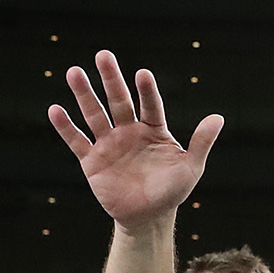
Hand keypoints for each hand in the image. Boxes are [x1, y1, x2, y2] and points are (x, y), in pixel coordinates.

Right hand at [48, 51, 222, 228]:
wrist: (147, 218)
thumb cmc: (171, 191)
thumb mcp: (191, 168)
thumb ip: (201, 142)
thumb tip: (219, 117)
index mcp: (153, 129)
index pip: (149, 105)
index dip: (146, 90)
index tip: (142, 74)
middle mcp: (129, 131)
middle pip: (118, 100)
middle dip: (111, 79)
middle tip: (103, 55)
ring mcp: (109, 144)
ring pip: (95, 114)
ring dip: (84, 94)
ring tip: (73, 72)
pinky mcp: (92, 161)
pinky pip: (77, 141)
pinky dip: (66, 127)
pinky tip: (55, 110)